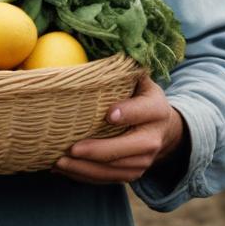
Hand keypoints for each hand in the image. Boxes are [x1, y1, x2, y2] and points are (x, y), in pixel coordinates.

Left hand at [52, 74, 185, 183]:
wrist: (165, 130)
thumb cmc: (142, 98)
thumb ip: (127, 70)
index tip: (108, 114)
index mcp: (156, 110)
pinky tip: (63, 170)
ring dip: (85, 169)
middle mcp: (153, 139)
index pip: (143, 112)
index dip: (127, 113)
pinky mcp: (132, 174)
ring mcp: (143, 161)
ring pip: (113, 170)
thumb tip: (103, 46)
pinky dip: (84, 177)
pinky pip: (107, 179)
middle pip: (125, 149)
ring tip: (59, 162)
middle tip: (70, 149)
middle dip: (96, 151)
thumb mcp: (142, 82)